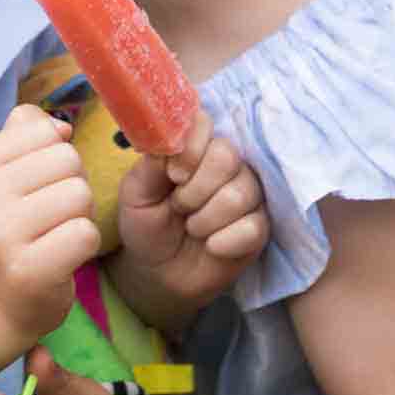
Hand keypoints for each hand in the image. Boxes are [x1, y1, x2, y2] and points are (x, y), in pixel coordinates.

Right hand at [0, 103, 101, 339]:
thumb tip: (61, 126)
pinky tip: (62, 256)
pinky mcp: (31, 270)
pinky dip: (85, 244)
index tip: (39, 184)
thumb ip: (26, 134)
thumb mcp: (5, 175)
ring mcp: (4, 237)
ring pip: (80, 194)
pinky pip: (86, 234)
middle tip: (51, 215)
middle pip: (67, 160)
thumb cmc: (10, 228)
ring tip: (56, 234)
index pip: (44, 131)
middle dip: (72, 185)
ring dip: (80, 215)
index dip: (56, 154)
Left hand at [113, 110, 267, 329]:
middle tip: (179, 206)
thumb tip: (169, 143)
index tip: (173, 175)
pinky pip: (252, 228)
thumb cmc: (147, 223)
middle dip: (195, 189)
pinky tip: (211, 247)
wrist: (158, 271)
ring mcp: (247, 194)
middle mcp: (227, 164)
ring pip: (239, 194)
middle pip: (227, 156)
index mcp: (196, 147)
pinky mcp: (258, 228)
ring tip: (191, 227)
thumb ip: (150, 166)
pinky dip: (223, 242)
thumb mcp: (136, 195)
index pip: (205, 124)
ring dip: (205, 219)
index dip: (190, 149)